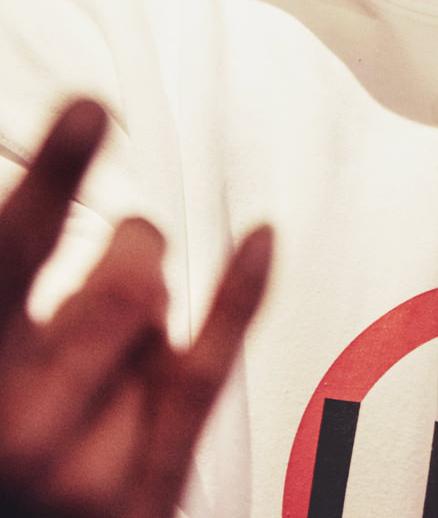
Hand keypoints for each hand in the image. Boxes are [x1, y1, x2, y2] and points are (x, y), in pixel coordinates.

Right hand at [0, 99, 271, 517]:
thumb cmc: (2, 440)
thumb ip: (15, 282)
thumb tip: (50, 197)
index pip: (13, 248)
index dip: (55, 173)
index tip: (89, 111)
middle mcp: (17, 420)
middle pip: (123, 284)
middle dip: (135, 248)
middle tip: (129, 248)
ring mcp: (81, 468)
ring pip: (156, 327)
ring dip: (148, 313)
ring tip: (112, 342)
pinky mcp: (139, 498)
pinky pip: (203, 378)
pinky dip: (235, 300)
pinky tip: (258, 242)